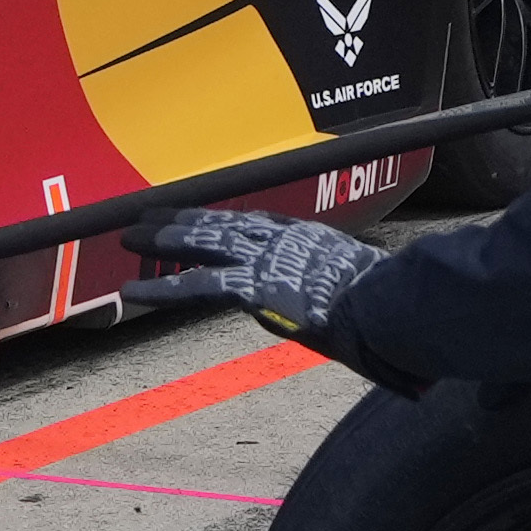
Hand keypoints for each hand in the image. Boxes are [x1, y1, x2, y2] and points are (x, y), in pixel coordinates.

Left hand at [135, 204, 394, 360]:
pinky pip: (198, 286)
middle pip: (224, 222)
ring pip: (204, 244)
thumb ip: (350, 297)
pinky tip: (132, 293)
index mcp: (313, 240)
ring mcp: (269, 260)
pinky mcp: (255, 287)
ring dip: (164, 243)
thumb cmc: (399, 309)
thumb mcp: (372, 293)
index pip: (260, 224)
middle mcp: (286, 241)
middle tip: (150, 214)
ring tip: (129, 238)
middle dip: (185, 219)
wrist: (401, 309)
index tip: (205, 218)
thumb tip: (355, 316)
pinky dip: (163, 289)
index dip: (226, 221)